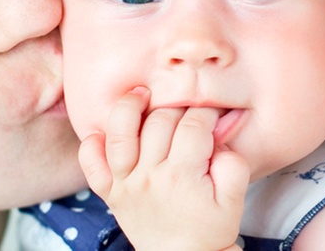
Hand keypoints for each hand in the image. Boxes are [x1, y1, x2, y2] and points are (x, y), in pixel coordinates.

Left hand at [79, 87, 248, 250]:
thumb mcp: (234, 201)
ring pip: (120, 134)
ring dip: (128, 108)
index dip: (206, 112)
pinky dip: (91, 145)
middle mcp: (150, 175)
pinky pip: (90, 164)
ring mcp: (126, 183)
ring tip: (140, 94)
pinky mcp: (110, 192)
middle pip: (159, 122)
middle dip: (176, 106)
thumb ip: (233, 165)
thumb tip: (219, 138)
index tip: (212, 112)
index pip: (193, 125)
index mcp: (183, 175)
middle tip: (186, 109)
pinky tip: (103, 132)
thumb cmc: (209, 230)